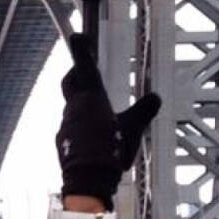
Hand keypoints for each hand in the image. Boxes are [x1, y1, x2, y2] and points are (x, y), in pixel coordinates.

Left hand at [55, 33, 160, 209]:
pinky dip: (80, 124)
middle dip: (77, 74)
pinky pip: (71, 126)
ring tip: (98, 110)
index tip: (78, 37)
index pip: (85, 67)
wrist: (88, 181)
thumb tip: (156, 97)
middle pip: (71, 83)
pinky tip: (92, 136)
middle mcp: (74, 108)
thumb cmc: (110, 151)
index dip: (81, 50)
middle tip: (86, 72)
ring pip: (71, 106)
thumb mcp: (134, 128)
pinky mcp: (63, 142)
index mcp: (91, 98)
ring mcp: (66, 125)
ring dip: (82, 103)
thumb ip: (145, 110)